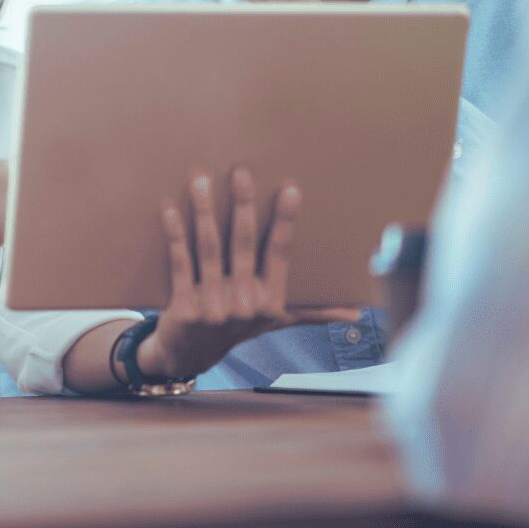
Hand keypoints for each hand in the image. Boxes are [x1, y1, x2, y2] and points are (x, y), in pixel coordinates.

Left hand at [135, 167, 359, 379]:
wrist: (189, 355)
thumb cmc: (237, 326)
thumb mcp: (278, 320)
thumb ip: (315, 310)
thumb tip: (358, 309)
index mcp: (271, 300)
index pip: (280, 252)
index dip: (285, 221)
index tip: (291, 189)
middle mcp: (245, 304)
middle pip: (244, 244)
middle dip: (243, 206)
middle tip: (241, 172)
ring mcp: (214, 306)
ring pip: (210, 249)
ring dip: (205, 212)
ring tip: (200, 179)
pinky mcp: (185, 307)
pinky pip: (181, 263)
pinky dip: (175, 236)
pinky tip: (170, 209)